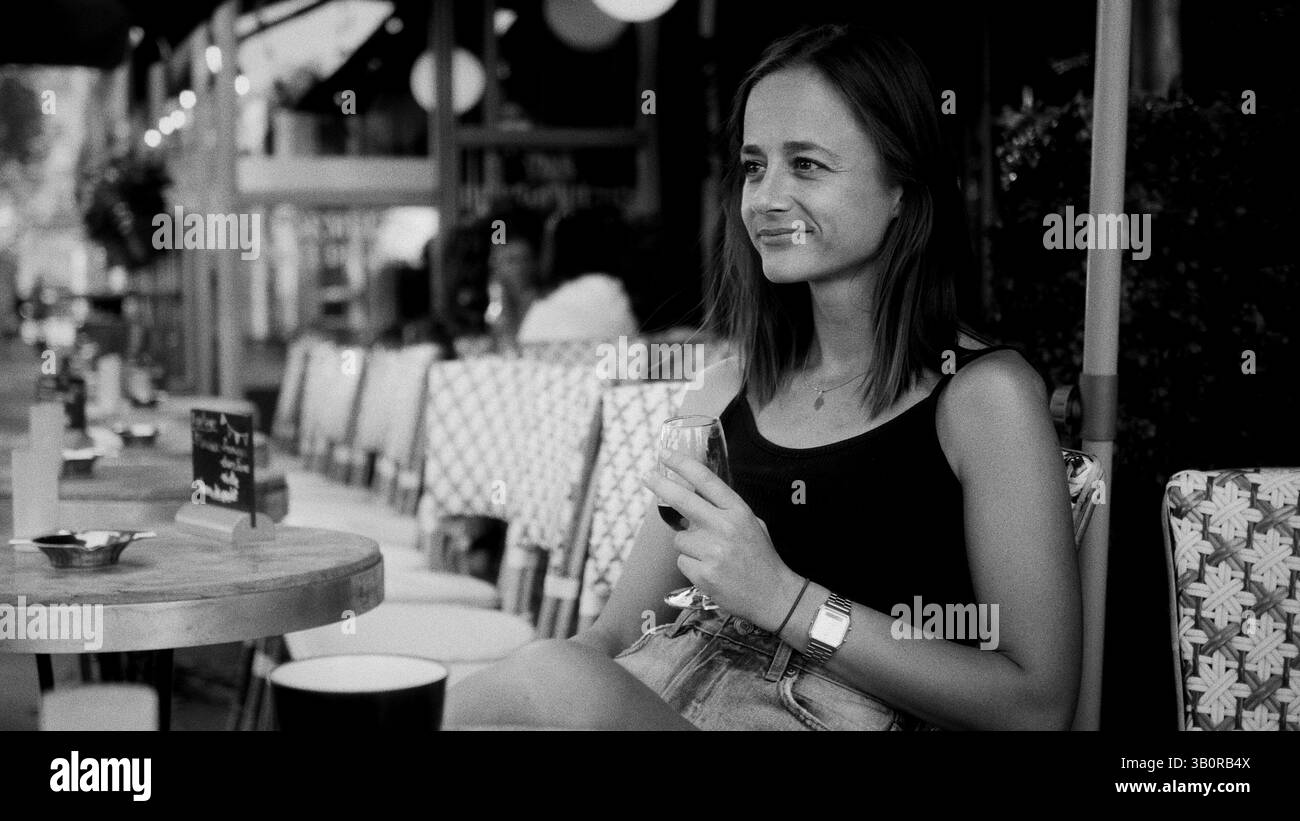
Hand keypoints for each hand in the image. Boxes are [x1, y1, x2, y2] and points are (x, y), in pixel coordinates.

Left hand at [643, 451, 800, 629]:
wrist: (773, 595)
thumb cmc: (761, 558)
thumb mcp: (751, 524)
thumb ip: (724, 511)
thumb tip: (692, 499)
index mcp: (738, 511)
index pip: (706, 480)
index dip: (682, 464)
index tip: (665, 455)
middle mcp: (724, 527)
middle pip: (683, 500)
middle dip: (661, 485)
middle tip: (647, 477)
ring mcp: (713, 551)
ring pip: (680, 539)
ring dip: (689, 546)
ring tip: (712, 557)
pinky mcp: (703, 573)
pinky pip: (682, 562)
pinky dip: (691, 566)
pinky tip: (711, 572)